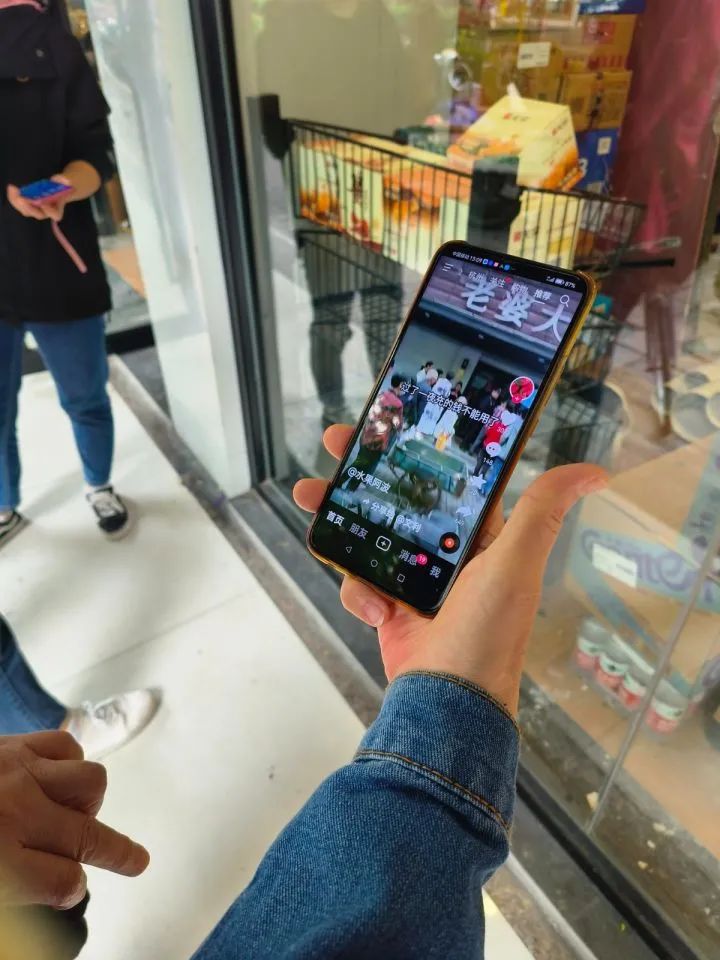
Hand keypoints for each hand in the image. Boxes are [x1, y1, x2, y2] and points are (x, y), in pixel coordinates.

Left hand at [0, 731, 148, 909]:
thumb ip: (18, 884)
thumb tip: (61, 885)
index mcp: (1, 859)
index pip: (64, 882)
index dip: (71, 890)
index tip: (70, 890)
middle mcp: (17, 813)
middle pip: (88, 836)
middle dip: (118, 853)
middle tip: (137, 860)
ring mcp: (20, 772)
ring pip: (90, 782)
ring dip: (89, 800)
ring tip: (76, 811)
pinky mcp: (17, 744)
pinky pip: (66, 746)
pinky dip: (68, 763)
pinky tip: (56, 777)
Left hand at [6, 175, 73, 222]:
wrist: (62, 186)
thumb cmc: (65, 185)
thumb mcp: (68, 180)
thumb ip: (64, 180)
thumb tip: (61, 180)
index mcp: (58, 208)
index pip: (55, 214)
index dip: (49, 211)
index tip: (44, 203)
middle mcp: (47, 211)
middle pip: (38, 214)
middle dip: (29, 207)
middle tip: (21, 198)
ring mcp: (38, 209)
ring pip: (27, 211)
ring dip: (19, 203)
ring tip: (13, 190)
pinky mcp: (30, 204)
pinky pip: (21, 204)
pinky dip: (15, 197)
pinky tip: (12, 189)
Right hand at [294, 424, 606, 713]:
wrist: (447, 703)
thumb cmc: (487, 632)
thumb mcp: (516, 563)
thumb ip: (542, 512)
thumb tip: (595, 472)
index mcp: (478, 535)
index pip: (444, 477)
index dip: (417, 446)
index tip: (388, 420)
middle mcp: (445, 553)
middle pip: (398, 497)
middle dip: (364, 470)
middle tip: (335, 443)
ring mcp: (413, 580)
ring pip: (369, 532)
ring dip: (338, 514)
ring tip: (310, 496)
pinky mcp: (387, 607)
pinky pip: (358, 582)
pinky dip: (357, 592)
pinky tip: (374, 609)